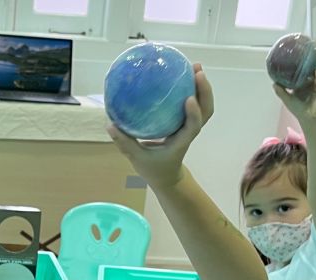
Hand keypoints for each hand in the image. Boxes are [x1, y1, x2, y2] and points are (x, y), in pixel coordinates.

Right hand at [107, 63, 213, 189]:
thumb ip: (124, 142)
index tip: (189, 98)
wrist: (166, 177)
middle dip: (205, 91)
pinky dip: (192, 88)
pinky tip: (182, 74)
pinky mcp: (186, 122)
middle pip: (206, 111)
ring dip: (203, 86)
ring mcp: (189, 126)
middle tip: (197, 71)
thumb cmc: (153, 168)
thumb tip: (110, 124)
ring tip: (194, 66)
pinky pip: (194, 104)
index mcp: (181, 142)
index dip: (194, 113)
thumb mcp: (137, 158)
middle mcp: (189, 132)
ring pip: (204, 106)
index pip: (192, 127)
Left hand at [274, 47, 315, 121]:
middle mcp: (311, 79)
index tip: (302, 48)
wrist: (308, 118)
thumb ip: (281, 91)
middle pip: (315, 64)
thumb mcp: (287, 99)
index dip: (304, 58)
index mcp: (303, 80)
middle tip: (315, 43)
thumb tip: (273, 83)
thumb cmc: (298, 109)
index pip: (304, 66)